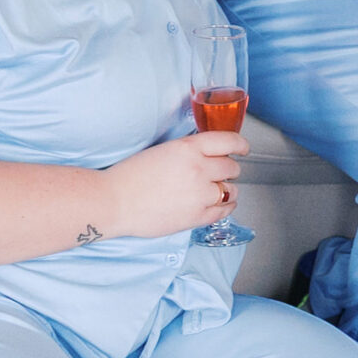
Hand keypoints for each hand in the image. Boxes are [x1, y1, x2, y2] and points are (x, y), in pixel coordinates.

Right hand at [102, 128, 247, 238]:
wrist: (113, 202)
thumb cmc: (130, 176)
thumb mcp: (163, 151)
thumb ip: (189, 151)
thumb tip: (208, 156)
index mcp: (189, 148)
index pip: (229, 141)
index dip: (241, 145)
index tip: (243, 149)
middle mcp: (198, 169)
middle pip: (232, 167)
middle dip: (228, 169)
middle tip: (220, 173)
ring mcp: (199, 194)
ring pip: (231, 190)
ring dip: (227, 189)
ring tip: (217, 190)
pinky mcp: (196, 216)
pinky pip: (224, 210)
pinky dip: (225, 206)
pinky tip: (220, 204)